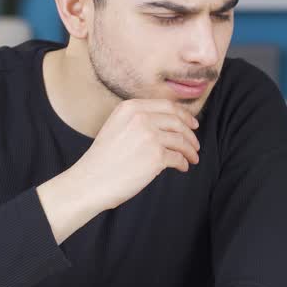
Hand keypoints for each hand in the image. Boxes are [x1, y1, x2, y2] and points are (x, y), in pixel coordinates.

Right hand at [40, 99, 199, 241]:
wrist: (91, 180)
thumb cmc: (103, 159)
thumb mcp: (116, 126)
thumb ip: (138, 119)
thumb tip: (169, 124)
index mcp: (130, 107)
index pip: (167, 106)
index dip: (184, 115)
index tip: (193, 124)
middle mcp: (141, 118)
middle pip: (177, 121)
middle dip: (190, 134)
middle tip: (195, 145)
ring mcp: (149, 136)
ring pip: (181, 140)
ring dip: (190, 150)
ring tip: (192, 158)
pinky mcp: (156, 156)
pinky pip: (178, 157)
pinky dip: (184, 163)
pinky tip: (182, 167)